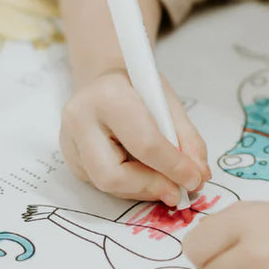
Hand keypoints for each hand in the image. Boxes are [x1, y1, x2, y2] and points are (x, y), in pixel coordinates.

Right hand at [59, 67, 210, 204]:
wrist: (103, 77)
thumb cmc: (137, 85)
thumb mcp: (167, 100)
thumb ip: (186, 137)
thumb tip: (198, 175)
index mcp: (109, 96)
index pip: (144, 142)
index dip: (173, 166)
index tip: (195, 179)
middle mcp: (80, 119)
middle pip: (113, 174)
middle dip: (150, 187)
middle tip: (177, 192)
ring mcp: (69, 141)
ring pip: (105, 184)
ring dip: (141, 189)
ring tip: (165, 184)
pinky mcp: (69, 158)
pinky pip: (100, 183)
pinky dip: (129, 184)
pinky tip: (144, 174)